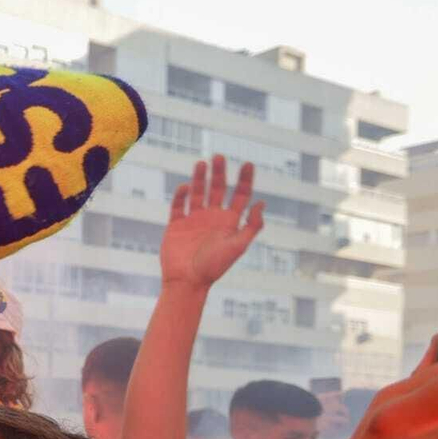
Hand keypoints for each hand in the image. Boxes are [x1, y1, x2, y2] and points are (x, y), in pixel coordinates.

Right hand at [160, 155, 265, 291]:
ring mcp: (194, 220)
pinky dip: (181, 195)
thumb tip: (261, 203)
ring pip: (198, 193)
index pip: (240, 195)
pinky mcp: (176, 225)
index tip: (248, 164)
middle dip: (220, 173)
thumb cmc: (214, 267)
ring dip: (200, 178)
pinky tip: (186, 187)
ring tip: (202, 163)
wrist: (187, 281)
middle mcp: (212, 218)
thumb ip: (251, 226)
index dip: (245, 179)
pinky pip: (178, 206)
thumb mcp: (238, 246)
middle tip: (219, 157)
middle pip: (218, 189)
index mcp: (229, 222)